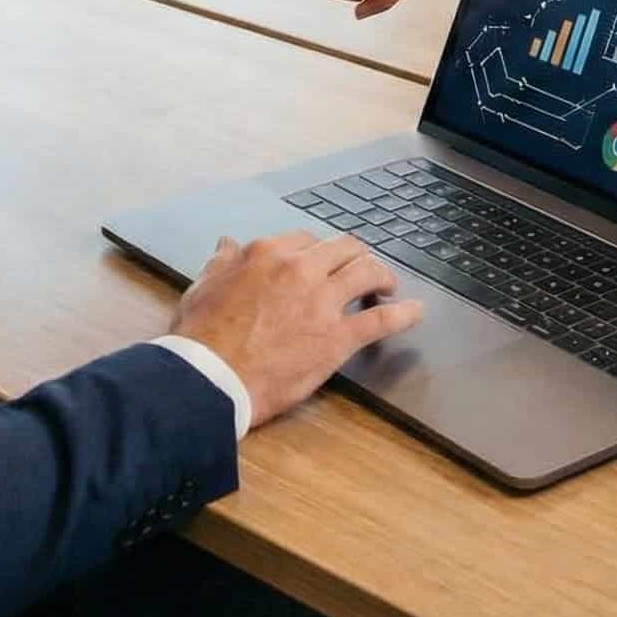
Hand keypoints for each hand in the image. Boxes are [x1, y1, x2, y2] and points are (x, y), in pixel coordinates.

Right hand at [171, 231, 422, 426]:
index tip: (319, 264)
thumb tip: (227, 244)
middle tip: (360, 269)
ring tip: (387, 285)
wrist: (210, 376)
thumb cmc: (201, 334)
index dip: (315, 252)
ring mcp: (321, 302)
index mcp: (267, 253)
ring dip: (381, 275)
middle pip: (343, 248)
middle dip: (355, 255)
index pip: (304, 239)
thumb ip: (221, 261)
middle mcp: (299, 269)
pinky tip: (415, 311)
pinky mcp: (336, 338)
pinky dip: (403, 314)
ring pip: (366, 272)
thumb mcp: (204, 285)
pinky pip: (380, 320)